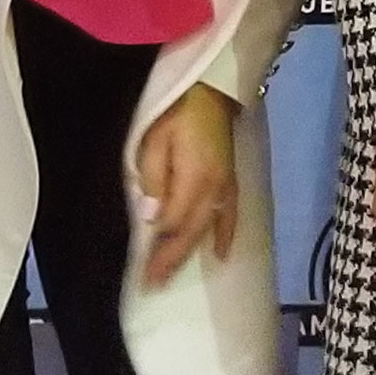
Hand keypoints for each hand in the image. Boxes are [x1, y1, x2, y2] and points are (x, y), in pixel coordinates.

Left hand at [131, 85, 241, 288]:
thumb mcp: (154, 139)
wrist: (211, 90)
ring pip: (207, 228)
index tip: (144, 270)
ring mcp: (226, 185)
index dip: (159, 248)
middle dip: (172, 259)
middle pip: (191, 232)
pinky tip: (220, 254)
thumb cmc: (176, 112)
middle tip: (154, 284)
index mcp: (194, 178)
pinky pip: (230, 214)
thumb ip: (153, 178)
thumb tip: (151, 217)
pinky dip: (225, 235)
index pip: (174, 223)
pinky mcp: (231, 180)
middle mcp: (214, 188)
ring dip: (189, 253)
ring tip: (172, 275)